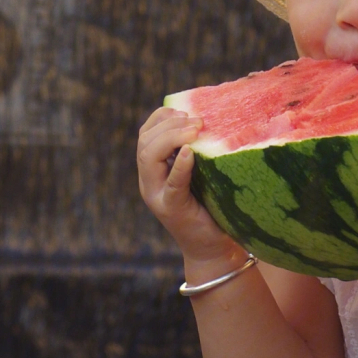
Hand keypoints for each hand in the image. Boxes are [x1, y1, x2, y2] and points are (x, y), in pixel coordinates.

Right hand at [137, 107, 243, 263]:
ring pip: (148, 158)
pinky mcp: (173, 210)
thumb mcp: (201, 172)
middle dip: (169, 125)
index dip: (161, 118)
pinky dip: (179, 166)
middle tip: (197, 121)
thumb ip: (197, 151)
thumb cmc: (211, 205)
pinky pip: (171, 185)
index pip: (145, 135)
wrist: (212, 248)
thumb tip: (210, 118)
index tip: (185, 110)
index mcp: (154, 171)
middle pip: (144, 144)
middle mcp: (149, 182)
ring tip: (195, 130)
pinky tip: (190, 153)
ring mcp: (158, 197)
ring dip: (172, 138)